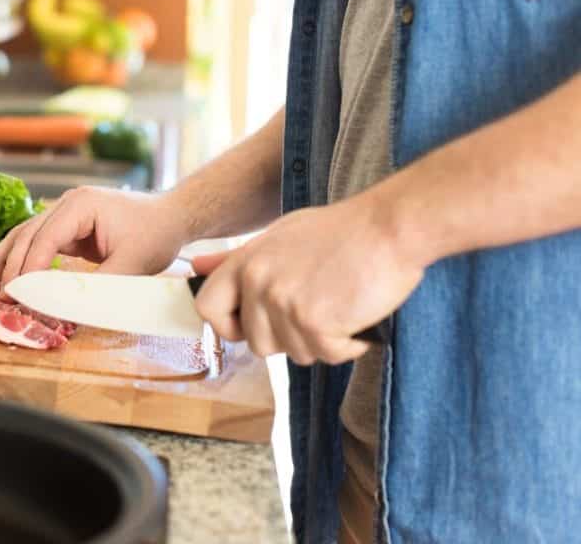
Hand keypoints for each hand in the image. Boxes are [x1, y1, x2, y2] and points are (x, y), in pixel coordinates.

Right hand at [0, 187, 189, 285]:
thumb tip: (66, 308)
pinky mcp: (67, 227)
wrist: (171, 217)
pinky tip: (9, 280)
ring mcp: (64, 213)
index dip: (29, 267)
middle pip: (27, 234)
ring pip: (24, 236)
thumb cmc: (155, 234)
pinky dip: (22, 260)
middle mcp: (67, 204)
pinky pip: (37, 242)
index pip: (45, 237)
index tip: (17, 294)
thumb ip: (99, 286)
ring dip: (6, 261)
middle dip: (11, 266)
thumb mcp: (131, 264)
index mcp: (80, 205)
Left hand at [191, 195, 423, 364]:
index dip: (229, 326)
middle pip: (257, 343)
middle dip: (288, 338)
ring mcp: (284, 303)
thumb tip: (195, 267)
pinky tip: (357, 315)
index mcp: (246, 260)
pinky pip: (327, 355)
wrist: (389, 227)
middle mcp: (258, 282)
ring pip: (295, 354)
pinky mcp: (315, 322)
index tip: (253, 325)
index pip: (208, 308)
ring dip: (322, 340)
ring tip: (341, 305)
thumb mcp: (279, 236)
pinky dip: (348, 344)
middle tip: (318, 309)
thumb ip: (236, 259)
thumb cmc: (341, 232)